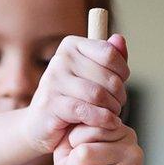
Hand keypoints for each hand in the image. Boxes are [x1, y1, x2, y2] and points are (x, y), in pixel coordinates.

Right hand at [23, 34, 129, 152]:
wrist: (41, 125)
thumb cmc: (71, 98)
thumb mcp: (93, 75)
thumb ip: (109, 58)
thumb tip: (119, 39)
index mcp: (71, 46)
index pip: (109, 53)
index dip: (122, 72)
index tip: (120, 85)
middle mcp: (60, 59)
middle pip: (107, 76)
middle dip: (119, 95)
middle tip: (117, 105)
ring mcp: (53, 81)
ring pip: (97, 94)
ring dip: (112, 109)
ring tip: (113, 115)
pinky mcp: (50, 103)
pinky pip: (85, 110)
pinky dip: (102, 119)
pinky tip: (108, 123)